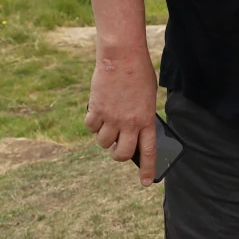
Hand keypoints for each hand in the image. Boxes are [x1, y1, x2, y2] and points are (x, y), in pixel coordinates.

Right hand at [85, 47, 158, 183]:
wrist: (122, 56)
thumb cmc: (138, 72)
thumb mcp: (148, 97)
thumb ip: (143, 115)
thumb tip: (133, 131)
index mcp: (146, 120)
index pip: (149, 152)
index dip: (148, 170)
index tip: (146, 183)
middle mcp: (129, 123)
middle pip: (122, 154)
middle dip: (118, 155)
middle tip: (117, 149)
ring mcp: (111, 117)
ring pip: (103, 142)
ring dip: (104, 138)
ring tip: (106, 125)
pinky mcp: (96, 109)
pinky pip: (90, 127)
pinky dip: (92, 123)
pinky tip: (96, 113)